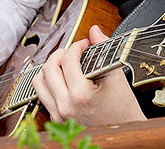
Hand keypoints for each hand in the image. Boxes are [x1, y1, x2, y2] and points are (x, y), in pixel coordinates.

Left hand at [31, 25, 145, 125]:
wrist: (125, 133)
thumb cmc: (123, 111)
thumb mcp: (116, 77)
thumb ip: (104, 49)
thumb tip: (95, 31)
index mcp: (80, 95)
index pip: (68, 60)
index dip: (77, 46)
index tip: (85, 45)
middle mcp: (65, 106)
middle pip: (48, 68)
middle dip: (61, 53)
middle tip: (74, 50)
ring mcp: (59, 115)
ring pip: (39, 82)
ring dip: (50, 67)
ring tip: (64, 63)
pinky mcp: (57, 120)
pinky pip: (43, 95)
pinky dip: (49, 83)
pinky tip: (62, 78)